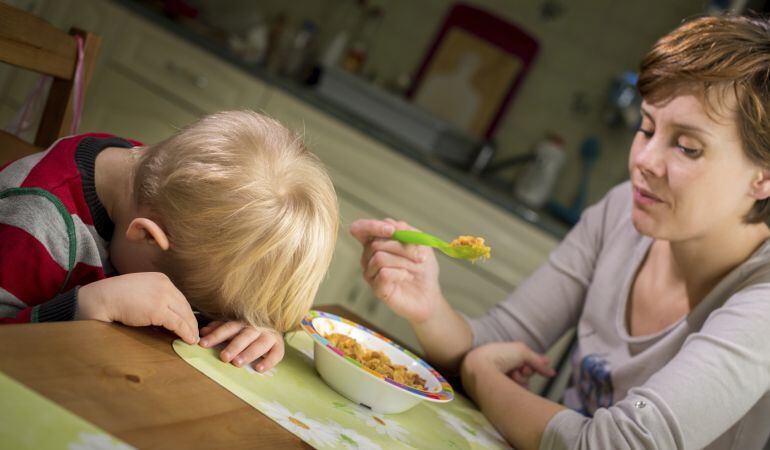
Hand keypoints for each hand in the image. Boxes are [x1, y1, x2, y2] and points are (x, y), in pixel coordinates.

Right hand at [76, 272, 198, 343]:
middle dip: (191, 321)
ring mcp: (163, 296)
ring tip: (193, 339)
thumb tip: (166, 317)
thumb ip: (154, 299)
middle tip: (195, 333)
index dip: (185, 312)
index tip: (189, 322)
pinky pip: (178, 323)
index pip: (179, 297)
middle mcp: (165, 285)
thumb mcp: (140, 291)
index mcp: (161, 279)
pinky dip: (186, 333)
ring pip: (184, 315)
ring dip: (191, 329)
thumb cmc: (115, 297)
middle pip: (185, 306)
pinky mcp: (159, 310)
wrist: (101, 298)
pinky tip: (189, 340)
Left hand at [199, 321, 284, 371]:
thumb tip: (202, 332)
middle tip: (224, 357)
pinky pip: (277, 353)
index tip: (203, 344)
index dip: (216, 335)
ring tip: (237, 363)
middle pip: (245, 336)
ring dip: (249, 353)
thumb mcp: (233, 327)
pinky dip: (269, 361)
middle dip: (234, 346)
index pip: (228, 327)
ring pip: (260, 343)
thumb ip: (218, 328)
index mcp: (243, 322)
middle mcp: (257, 327)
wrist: (271, 326)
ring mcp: (269, 335)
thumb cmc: (247, 329)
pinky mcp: (279, 345)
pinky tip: (259, 369)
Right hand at [349, 218, 443, 323]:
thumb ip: (406, 231)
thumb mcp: (420, 243)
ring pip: (379, 257)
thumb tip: (393, 225)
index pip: (360, 229)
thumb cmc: (423, 268)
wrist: (429, 294)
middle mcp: (368, 257)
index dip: (371, 226)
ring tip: (415, 268)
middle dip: (402, 247)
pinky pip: (383, 273)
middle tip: (420, 256)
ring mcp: (370, 273)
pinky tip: (407, 276)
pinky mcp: (376, 288)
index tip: (392, 230)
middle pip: (376, 243)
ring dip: (404, 261)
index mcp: (375, 242)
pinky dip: (400, 273)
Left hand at [462, 342, 554, 390]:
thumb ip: (538, 361)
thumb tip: (552, 372)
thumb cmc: (499, 356)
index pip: (524, 360)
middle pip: (523, 373)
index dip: (535, 364)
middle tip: (522, 371)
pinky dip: (516, 390)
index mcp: (502, 354)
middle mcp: (499, 366)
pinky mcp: (494, 392)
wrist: (478, 369)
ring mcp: (496, 379)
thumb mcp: (522, 352)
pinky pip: (512, 393)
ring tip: (514, 377)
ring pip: (519, 384)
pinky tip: (513, 387)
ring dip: (521, 381)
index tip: (545, 369)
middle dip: (526, 373)